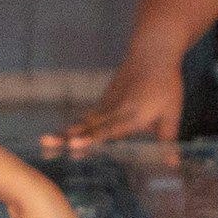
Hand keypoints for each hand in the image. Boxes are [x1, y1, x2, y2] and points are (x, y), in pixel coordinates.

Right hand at [45, 56, 183, 152]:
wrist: (152, 52)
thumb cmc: (165, 83)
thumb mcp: (172, 112)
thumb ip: (168, 140)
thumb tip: (173, 165)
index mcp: (133, 116)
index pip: (108, 130)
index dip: (90, 139)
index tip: (73, 144)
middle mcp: (115, 110)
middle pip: (87, 126)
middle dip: (66, 137)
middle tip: (45, 145)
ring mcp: (106, 104)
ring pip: (82, 121)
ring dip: (63, 133)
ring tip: (45, 142)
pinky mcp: (103, 100)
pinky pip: (86, 117)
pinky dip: (72, 128)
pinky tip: (60, 138)